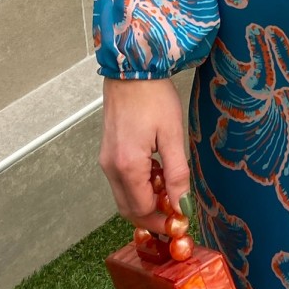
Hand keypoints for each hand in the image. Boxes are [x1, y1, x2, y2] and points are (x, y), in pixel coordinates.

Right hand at [98, 76, 189, 233]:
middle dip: (152, 215)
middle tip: (176, 212)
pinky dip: (138, 186)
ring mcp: (106, 160)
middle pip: (128, 209)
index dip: (162, 219)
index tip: (181, 220)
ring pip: (124, 196)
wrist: (131, 69)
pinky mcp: (108, 152)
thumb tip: (182, 205)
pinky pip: (121, 181)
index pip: (142, 209)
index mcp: (127, 166)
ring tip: (170, 188)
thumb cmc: (153, 96)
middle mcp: (111, 168)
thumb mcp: (172, 134)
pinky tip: (157, 172)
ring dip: (145, 200)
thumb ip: (177, 173)